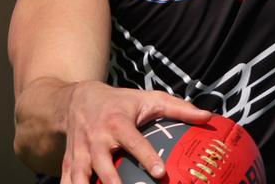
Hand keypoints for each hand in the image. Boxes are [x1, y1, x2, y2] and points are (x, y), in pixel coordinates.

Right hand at [62, 81, 211, 183]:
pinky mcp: (69, 161)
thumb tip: (207, 117)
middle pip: (103, 166)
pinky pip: (67, 181)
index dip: (146, 157)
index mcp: (117, 122)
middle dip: (113, 183)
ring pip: (81, 176)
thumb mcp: (149, 99)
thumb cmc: (120, 102)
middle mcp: (96, 138)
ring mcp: (80, 152)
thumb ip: (178, 108)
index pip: (133, 141)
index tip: (160, 173)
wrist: (76, 99)